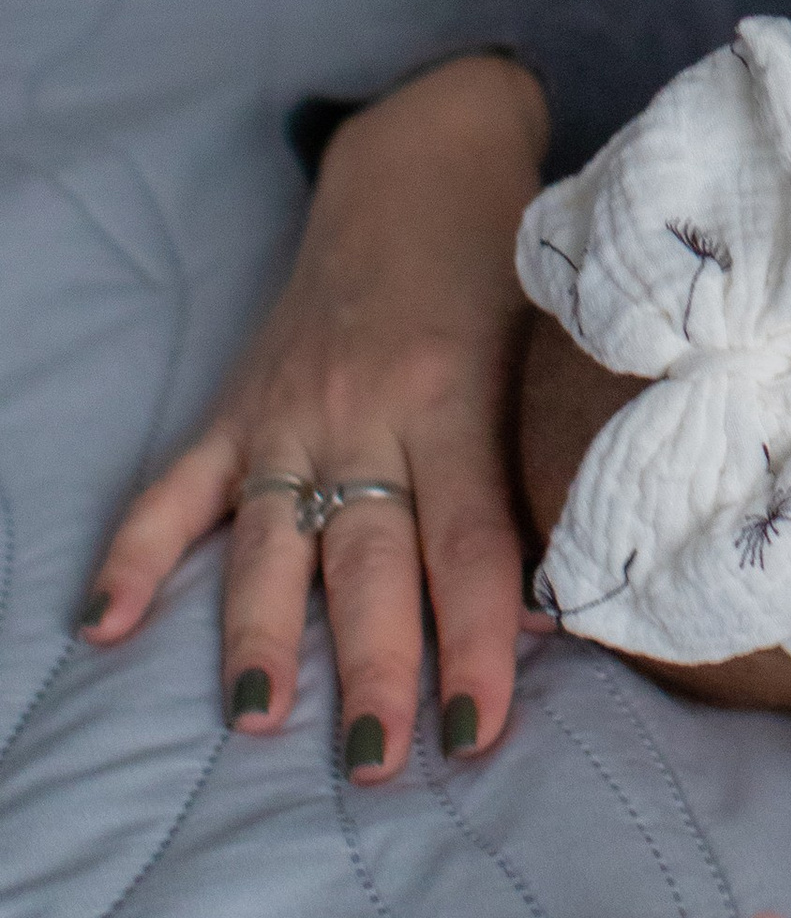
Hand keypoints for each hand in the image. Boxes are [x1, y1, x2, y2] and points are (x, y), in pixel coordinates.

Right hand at [80, 54, 547, 774]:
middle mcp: (363, 407)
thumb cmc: (509, 266)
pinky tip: (103, 626)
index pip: (469, 541)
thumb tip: (559, 604)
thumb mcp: (551, 348)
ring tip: (257, 720)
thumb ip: (547, 460)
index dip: (477, 639)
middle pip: (366, 557)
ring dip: (260, 635)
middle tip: (375, 760)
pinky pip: (177, 487)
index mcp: (453, 394)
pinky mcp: (238, 403)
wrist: (427, 157)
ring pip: (270, 539)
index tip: (481, 729)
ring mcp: (288, 408)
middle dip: (371, 665)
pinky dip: (136, 555)